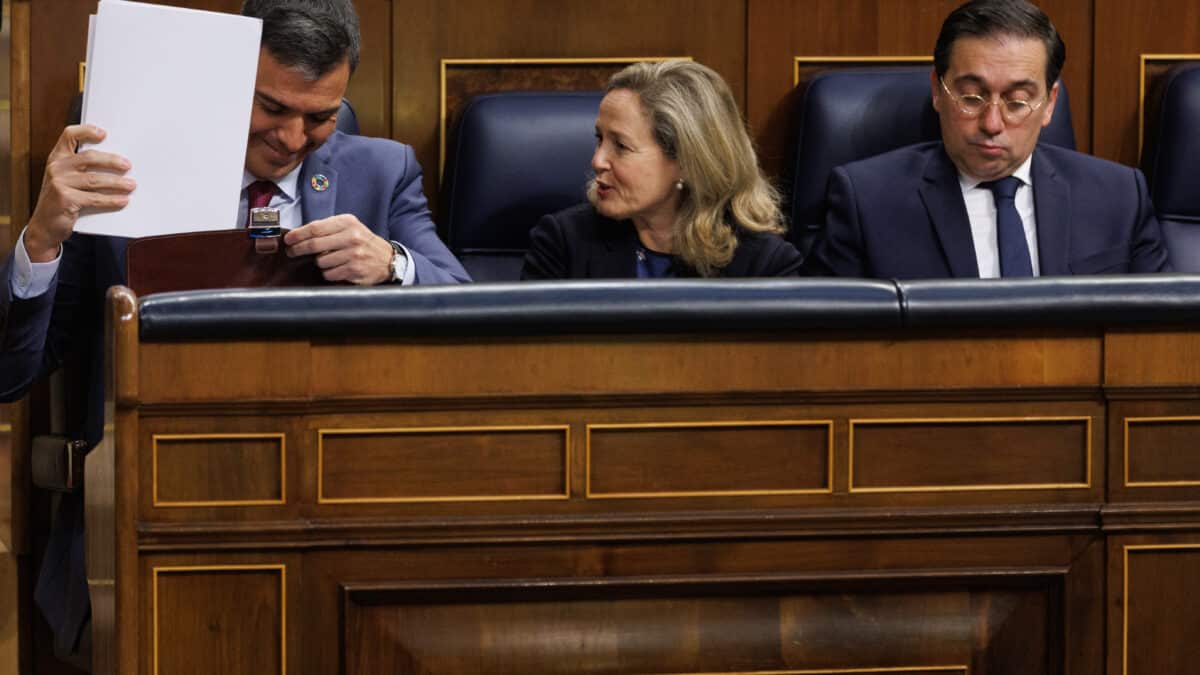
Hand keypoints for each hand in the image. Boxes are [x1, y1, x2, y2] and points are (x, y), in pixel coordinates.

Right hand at [25, 125, 134, 261]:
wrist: (44, 226)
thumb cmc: (60, 200)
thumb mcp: (65, 180)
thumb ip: (80, 169)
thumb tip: (115, 163)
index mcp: (57, 158)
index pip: (69, 135)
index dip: (86, 131)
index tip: (104, 134)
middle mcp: (56, 167)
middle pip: (89, 157)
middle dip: (112, 161)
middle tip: (128, 165)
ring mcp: (59, 183)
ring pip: (95, 179)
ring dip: (117, 183)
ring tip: (131, 185)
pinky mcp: (65, 199)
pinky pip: (95, 198)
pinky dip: (111, 200)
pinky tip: (123, 200)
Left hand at [283, 214, 393, 284]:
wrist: (388, 259)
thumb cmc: (363, 242)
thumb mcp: (349, 228)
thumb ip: (328, 228)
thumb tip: (298, 235)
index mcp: (347, 223)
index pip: (315, 228)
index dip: (298, 234)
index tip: (288, 239)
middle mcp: (352, 237)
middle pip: (314, 245)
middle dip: (298, 249)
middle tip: (292, 252)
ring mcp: (354, 255)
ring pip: (320, 262)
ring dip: (320, 263)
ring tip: (329, 260)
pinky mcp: (355, 271)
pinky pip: (329, 274)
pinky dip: (329, 273)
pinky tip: (338, 268)